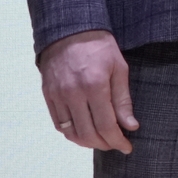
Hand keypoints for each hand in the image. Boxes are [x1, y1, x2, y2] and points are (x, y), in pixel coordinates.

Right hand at [39, 30, 136, 152]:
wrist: (70, 30)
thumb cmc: (99, 47)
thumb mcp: (119, 68)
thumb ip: (123, 100)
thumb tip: (130, 126)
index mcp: (95, 86)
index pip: (106, 125)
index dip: (117, 141)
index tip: (127, 147)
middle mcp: (73, 94)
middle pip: (88, 133)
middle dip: (104, 144)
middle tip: (116, 144)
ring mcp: (58, 96)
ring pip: (71, 132)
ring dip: (87, 142)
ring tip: (102, 140)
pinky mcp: (48, 96)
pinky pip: (59, 124)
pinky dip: (72, 133)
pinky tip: (84, 132)